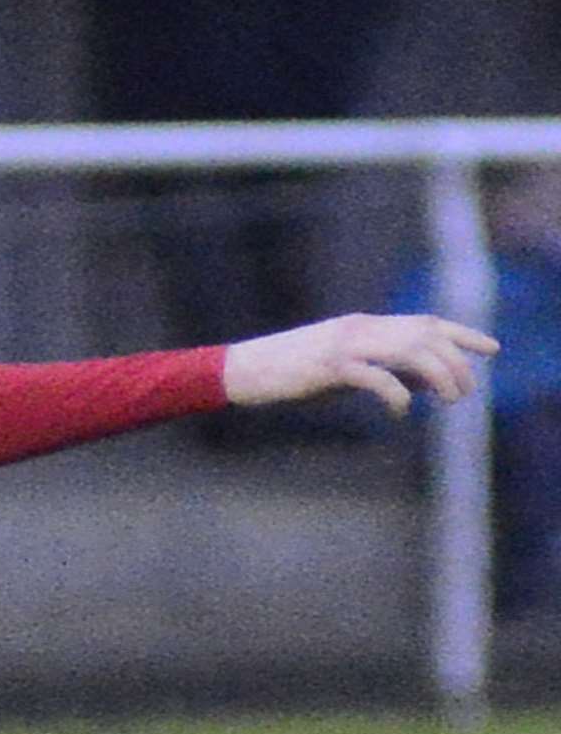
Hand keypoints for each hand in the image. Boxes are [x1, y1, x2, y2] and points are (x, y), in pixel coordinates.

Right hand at [222, 313, 499, 416]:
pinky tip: (400, 411)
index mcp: (362, 325)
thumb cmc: (289, 374)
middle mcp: (359, 328)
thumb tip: (423, 381)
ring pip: (411, 351)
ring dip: (439, 377)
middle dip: (456, 362)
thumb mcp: (343, 369)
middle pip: (425, 335)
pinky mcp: (330, 365)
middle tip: (463, 393)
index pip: (424, 321)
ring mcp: (345, 344)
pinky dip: (398, 394)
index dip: (461, 333)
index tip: (491, 348)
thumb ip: (380, 368)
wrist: (241, 370)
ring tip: (447, 401)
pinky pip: (378, 376)